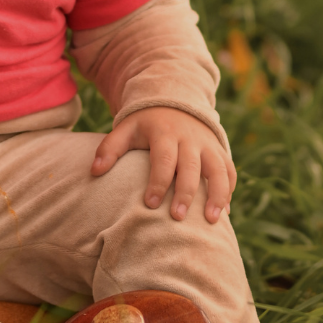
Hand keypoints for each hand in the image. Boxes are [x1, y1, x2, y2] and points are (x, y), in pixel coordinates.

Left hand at [91, 108, 235, 223]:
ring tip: (212, 220)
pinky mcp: (219, 151)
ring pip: (218, 169)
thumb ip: (110, 148)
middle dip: (186, 193)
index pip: (164, 158)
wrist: (175, 102)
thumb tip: (94, 171)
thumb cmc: (146, 124)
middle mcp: (190, 138)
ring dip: (217, 194)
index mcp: (165, 133)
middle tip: (178, 218)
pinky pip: (229, 170)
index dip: (158, 181)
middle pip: (191, 166)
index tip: (150, 204)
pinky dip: (228, 191)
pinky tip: (223, 214)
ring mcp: (207, 145)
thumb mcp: (126, 128)